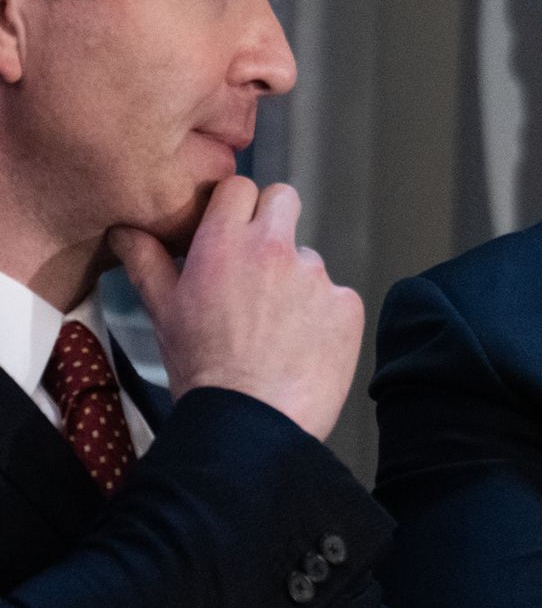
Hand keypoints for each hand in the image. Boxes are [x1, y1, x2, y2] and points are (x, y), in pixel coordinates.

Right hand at [109, 177, 362, 441]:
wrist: (251, 421)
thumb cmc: (203, 370)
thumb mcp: (163, 312)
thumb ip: (147, 262)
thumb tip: (127, 230)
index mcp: (224, 244)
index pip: (239, 186)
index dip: (234, 206)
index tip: (230, 228)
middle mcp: (275, 248)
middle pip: (284, 199)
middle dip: (272, 219)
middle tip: (258, 261)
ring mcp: (317, 275)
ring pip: (308, 258)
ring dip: (295, 280)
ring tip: (274, 328)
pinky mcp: (348, 304)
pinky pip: (336, 297)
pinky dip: (322, 315)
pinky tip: (302, 346)